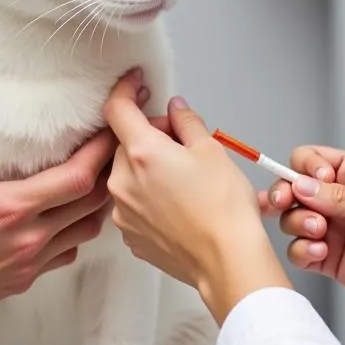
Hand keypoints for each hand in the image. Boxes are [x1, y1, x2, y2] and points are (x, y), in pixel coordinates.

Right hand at [0, 89, 116, 338]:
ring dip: (94, 204)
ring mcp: (29, 263)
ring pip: (86, 230)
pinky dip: (74, 232)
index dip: (100, 151)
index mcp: (8, 208)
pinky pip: (66, 253)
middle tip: (113, 146)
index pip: (77, 178)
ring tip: (95, 177)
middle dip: (108, 172)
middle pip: (93, 202)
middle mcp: (28, 238)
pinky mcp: (23, 280)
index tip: (109, 128)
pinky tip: (64, 215)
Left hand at [104, 73, 290, 323]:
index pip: (117, 108)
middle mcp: (122, 181)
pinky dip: (148, 194)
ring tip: (183, 177)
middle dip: (148, 134)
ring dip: (147, 166)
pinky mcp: (130, 235)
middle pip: (124, 143)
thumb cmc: (223, 208)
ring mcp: (123, 212)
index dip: (125, 89)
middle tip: (181, 142)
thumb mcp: (211, 150)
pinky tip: (177, 202)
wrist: (227, 261)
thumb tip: (174, 109)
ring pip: (127, 174)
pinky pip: (132, 203)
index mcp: (141, 152)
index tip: (136, 82)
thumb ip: (186, 122)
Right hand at [260, 146, 344, 304]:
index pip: (311, 159)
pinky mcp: (327, 257)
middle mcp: (336, 198)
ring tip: (318, 231)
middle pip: (292, 187)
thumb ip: (341, 197)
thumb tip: (302, 184)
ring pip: (291, 218)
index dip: (306, 167)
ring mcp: (330, 228)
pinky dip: (302, 250)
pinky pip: (298, 250)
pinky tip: (320, 251)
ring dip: (297, 223)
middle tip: (285, 201)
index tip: (316, 181)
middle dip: (284, 193)